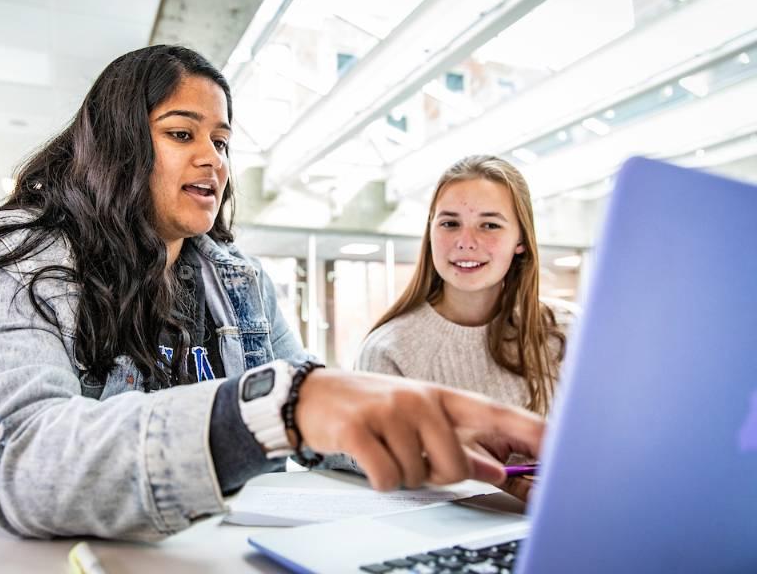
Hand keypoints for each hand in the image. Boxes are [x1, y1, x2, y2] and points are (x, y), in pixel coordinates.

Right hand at [294, 369, 544, 490]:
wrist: (313, 395)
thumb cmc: (372, 409)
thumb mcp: (417, 421)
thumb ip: (459, 446)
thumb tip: (496, 473)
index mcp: (440, 397)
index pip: (495, 413)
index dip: (530, 431)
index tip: (563, 445)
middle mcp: (420, 399)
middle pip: (455, 466)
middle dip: (435, 477)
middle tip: (410, 459)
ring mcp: (390, 412)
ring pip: (417, 476)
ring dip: (401, 477)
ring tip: (382, 451)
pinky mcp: (361, 428)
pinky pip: (387, 478)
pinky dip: (378, 481)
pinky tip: (366, 458)